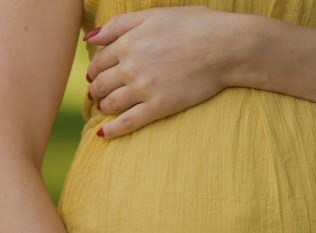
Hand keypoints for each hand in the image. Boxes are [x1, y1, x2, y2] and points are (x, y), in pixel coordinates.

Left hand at [84, 6, 243, 138]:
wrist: (225, 47)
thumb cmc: (194, 26)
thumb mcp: (154, 15)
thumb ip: (119, 24)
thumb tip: (90, 38)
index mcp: (128, 43)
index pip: (99, 60)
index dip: (95, 69)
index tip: (97, 75)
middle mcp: (131, 67)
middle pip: (100, 84)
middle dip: (96, 89)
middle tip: (97, 94)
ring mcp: (144, 89)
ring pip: (110, 104)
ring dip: (102, 107)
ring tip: (105, 108)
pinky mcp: (159, 107)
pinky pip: (128, 122)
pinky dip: (112, 129)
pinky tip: (104, 134)